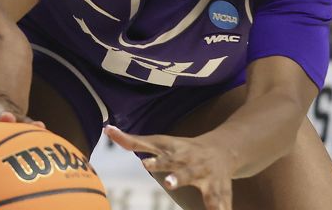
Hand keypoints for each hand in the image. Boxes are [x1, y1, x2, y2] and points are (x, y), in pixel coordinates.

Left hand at [104, 127, 235, 209]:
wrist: (224, 150)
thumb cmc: (182, 148)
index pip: (165, 156)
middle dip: (179, 177)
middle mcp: (195, 166)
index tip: (145, 164)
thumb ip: (134, 141)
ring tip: (211, 209)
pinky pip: (224, 206)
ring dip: (209, 199)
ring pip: (210, 191)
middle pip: (186, 172)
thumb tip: (107, 129)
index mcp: (179, 154)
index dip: (156, 161)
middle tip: (170, 183)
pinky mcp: (221, 193)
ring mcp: (210, 180)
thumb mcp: (161, 143)